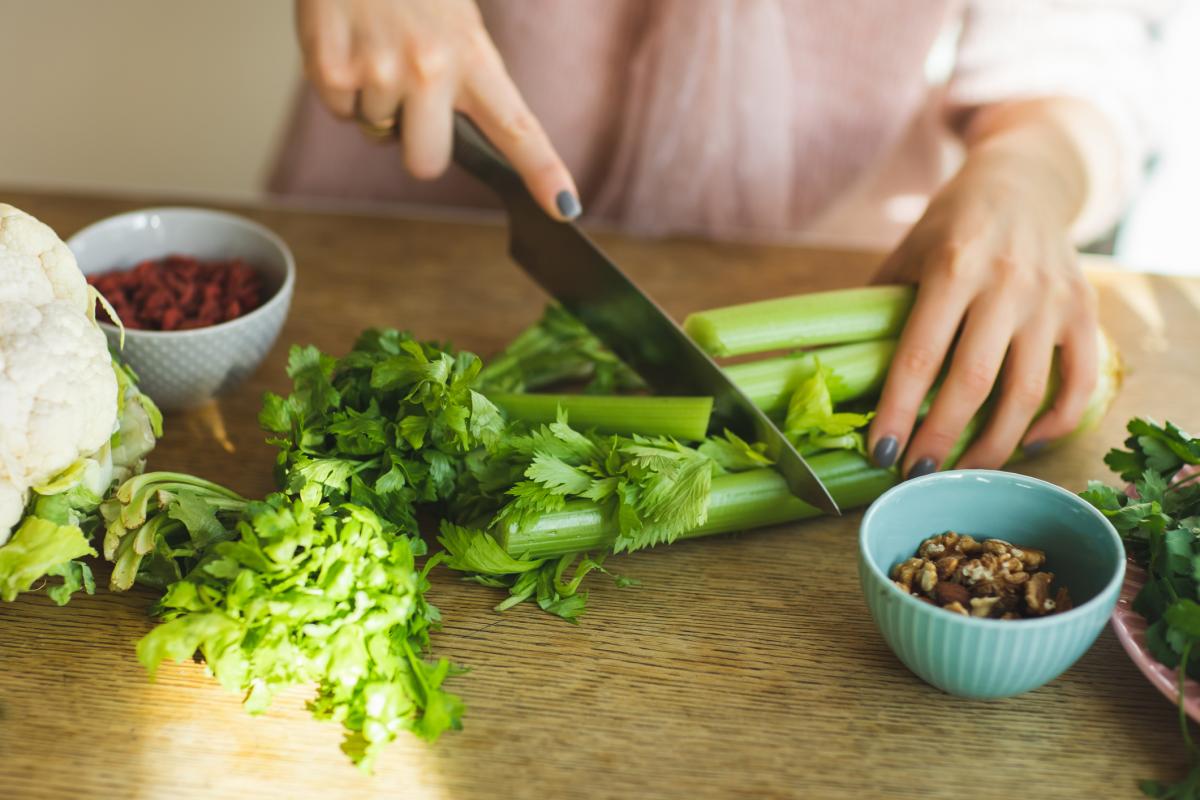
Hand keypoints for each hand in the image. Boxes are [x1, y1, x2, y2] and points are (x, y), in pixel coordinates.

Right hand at [295, 0, 579, 219]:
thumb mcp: (456, 24)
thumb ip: (463, 82)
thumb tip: (446, 142)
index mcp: (473, 57)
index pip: (518, 127)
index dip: (544, 171)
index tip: (565, 206)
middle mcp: (430, 69)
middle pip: (425, 163)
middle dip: (415, 145)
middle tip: (411, 103)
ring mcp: (379, 71)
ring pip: (376, 132)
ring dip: (375, 101)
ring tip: (377, 46)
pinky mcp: (331, 68)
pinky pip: (338, 111)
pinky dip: (340, 87)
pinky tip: (349, 43)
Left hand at [867, 117, 1099, 476]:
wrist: (1027, 179)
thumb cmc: (953, 223)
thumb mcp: (908, 251)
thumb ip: (881, 306)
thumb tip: (834, 370)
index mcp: (953, 265)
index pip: (920, 355)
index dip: (899, 411)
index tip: (880, 451)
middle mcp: (1007, 282)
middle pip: (973, 381)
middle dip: (941, 438)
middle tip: (915, 474)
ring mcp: (1051, 299)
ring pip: (1027, 392)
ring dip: (992, 445)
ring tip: (962, 473)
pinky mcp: (1084, 311)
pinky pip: (1077, 381)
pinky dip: (1055, 422)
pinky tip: (1024, 444)